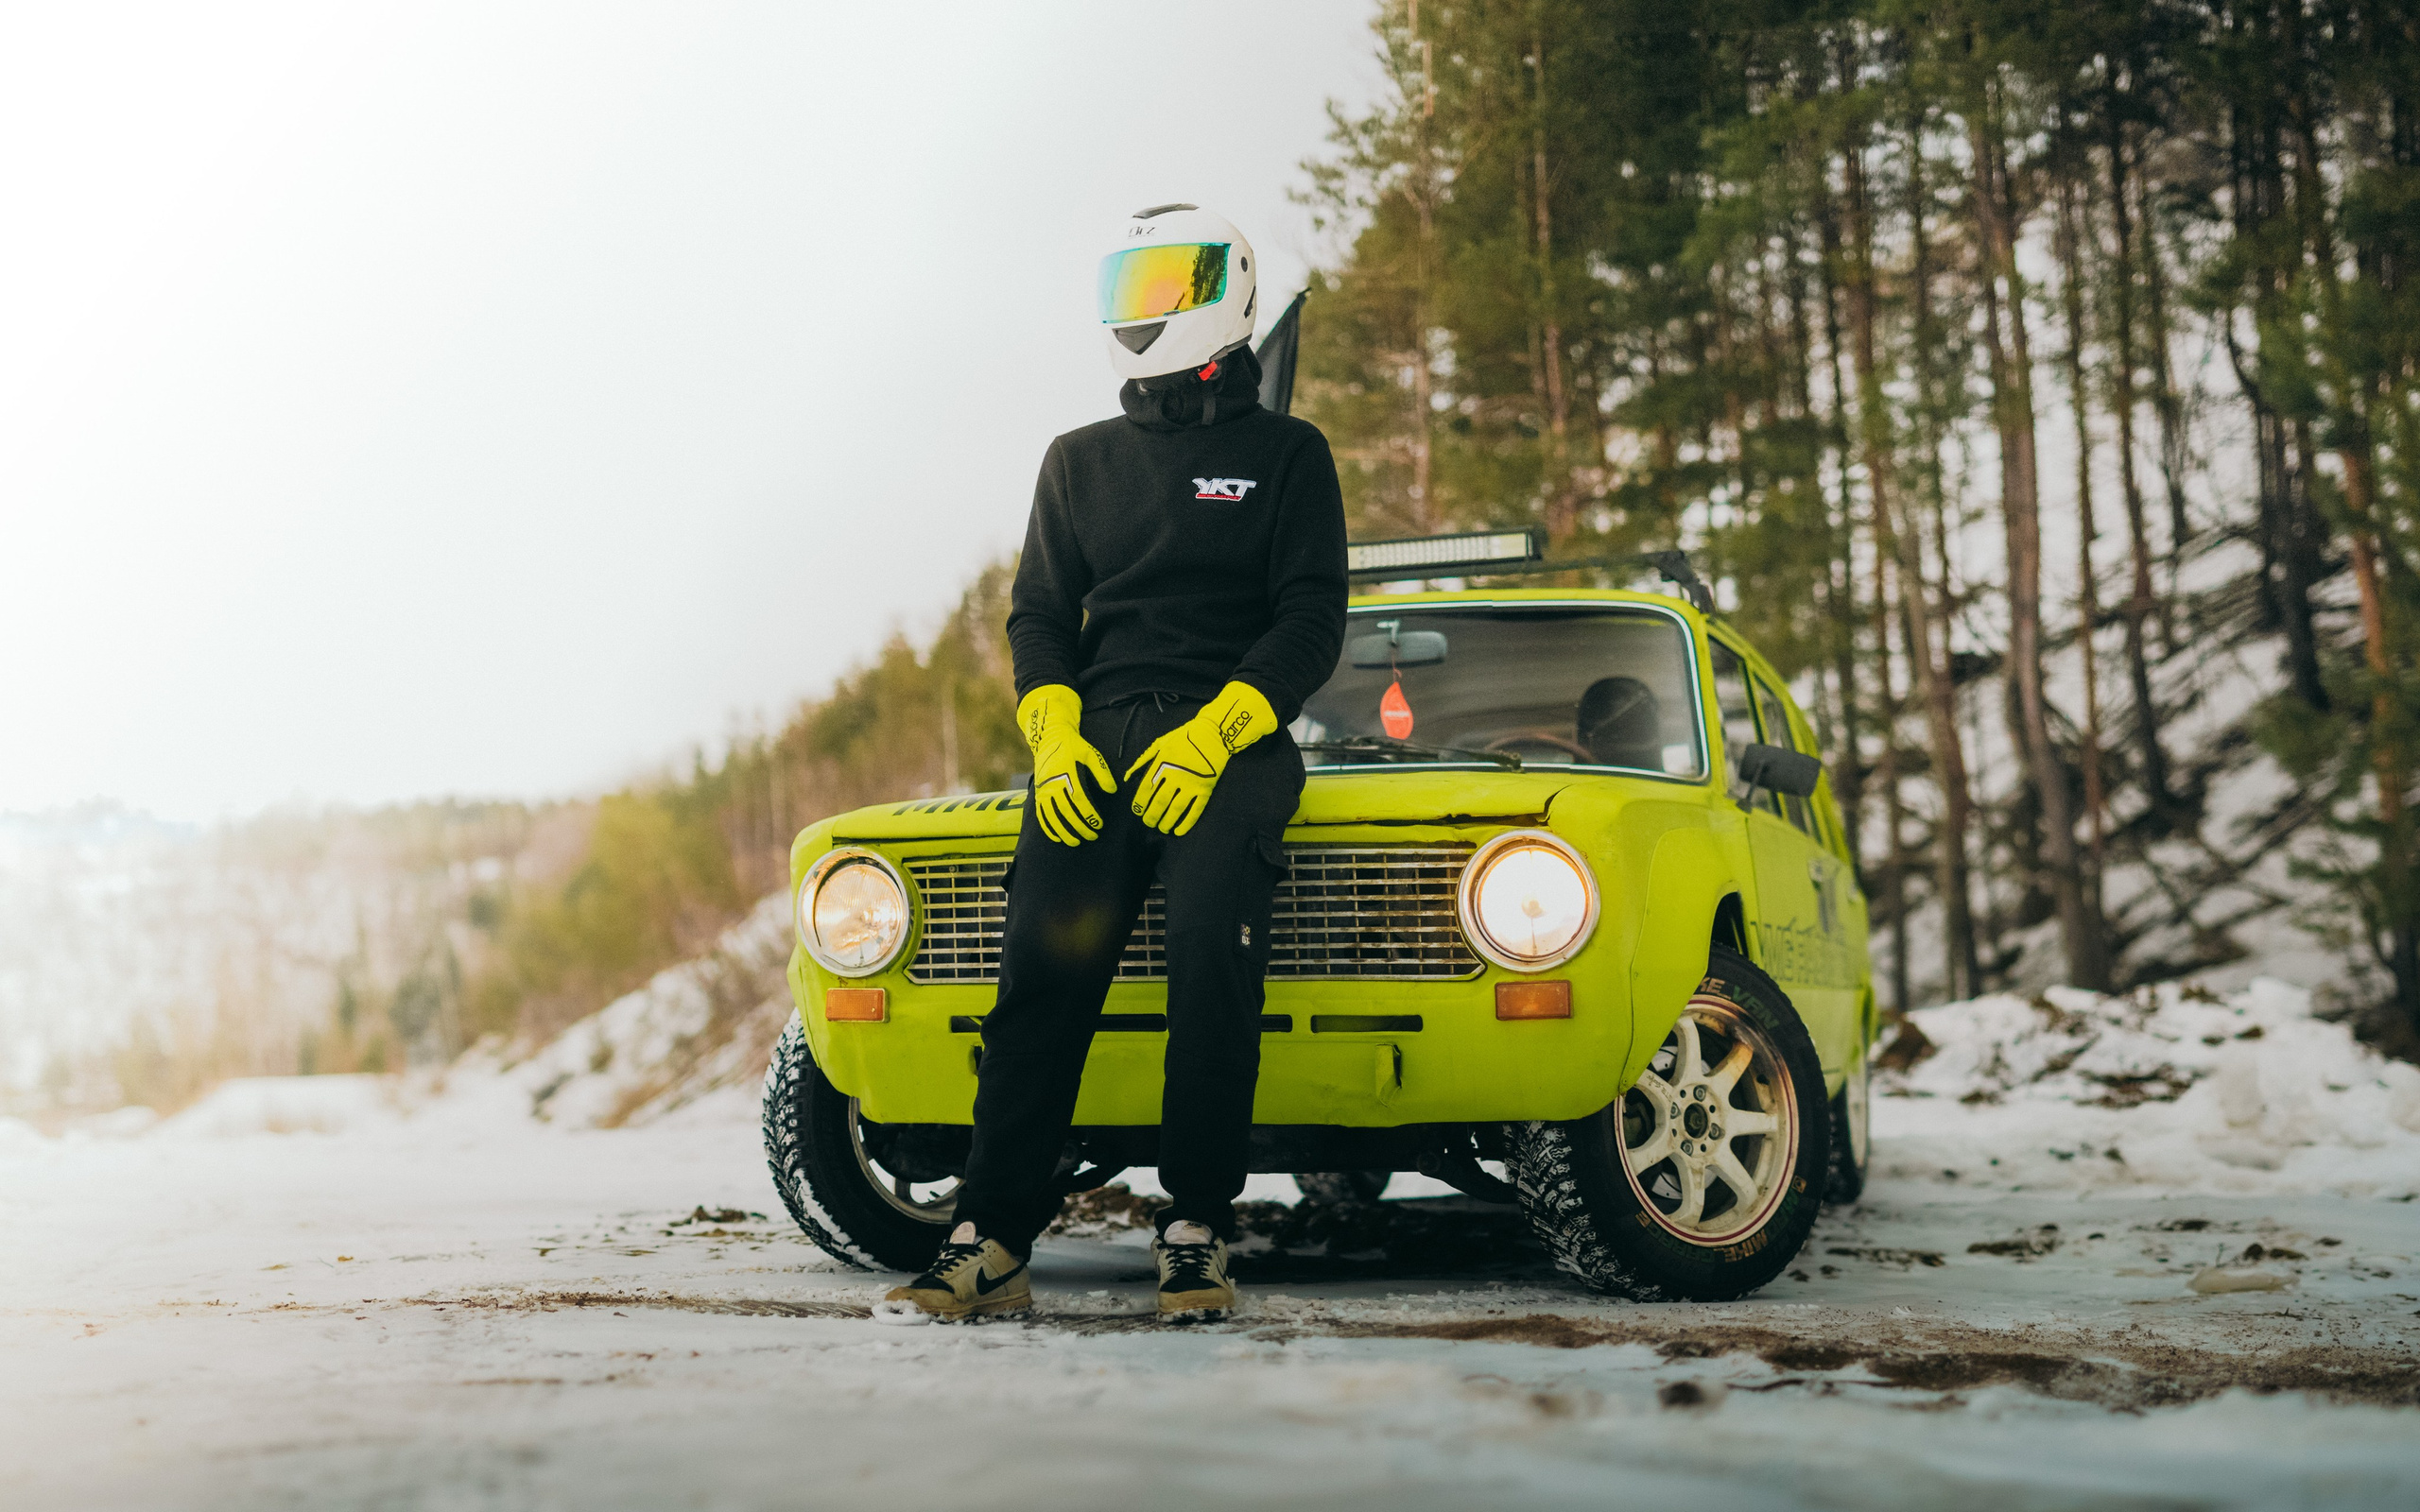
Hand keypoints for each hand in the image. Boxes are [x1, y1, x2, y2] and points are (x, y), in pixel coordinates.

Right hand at [1019, 685, 1114, 844]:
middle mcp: (1052, 783)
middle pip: (1066, 811)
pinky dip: (1048, 828)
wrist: (1049, 738)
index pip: (1079, 800)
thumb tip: (1112, 790)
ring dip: (1064, 831)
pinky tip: (1057, 838)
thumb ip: (1101, 772)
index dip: (1089, 815)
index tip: (1099, 824)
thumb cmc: (1073, 746)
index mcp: (1066, 773)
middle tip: (1092, 836)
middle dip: (1079, 827)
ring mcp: (1043, 790)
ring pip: (1052, 816)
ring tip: (1076, 842)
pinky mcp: (1037, 793)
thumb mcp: (1090, 753)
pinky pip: (1041, 815)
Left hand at [1123, 682, 1278, 835]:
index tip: (1137, 811)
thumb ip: (1142, 760)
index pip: (1146, 788)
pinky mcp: (1206, 789)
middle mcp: (1176, 775)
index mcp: (1162, 763)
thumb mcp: (1160, 743)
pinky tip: (1179, 831)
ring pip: (1176, 809)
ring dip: (1167, 822)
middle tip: (1148, 823)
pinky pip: (1195, 810)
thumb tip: (1126, 777)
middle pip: (1160, 802)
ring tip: (1162, 828)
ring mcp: (1192, 783)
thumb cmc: (1184, 737)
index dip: (1140, 803)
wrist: (1214, 733)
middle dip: (1151, 816)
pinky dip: (1187, 823)